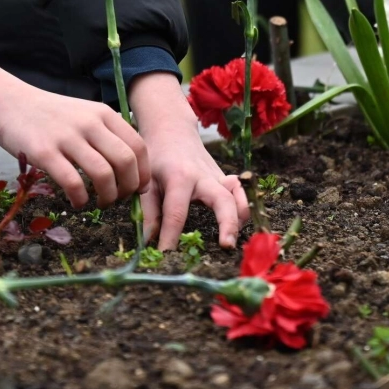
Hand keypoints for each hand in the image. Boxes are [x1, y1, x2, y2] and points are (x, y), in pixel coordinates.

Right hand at [0, 47, 148, 207]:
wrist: (9, 102)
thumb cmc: (49, 114)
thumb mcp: (84, 114)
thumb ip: (105, 134)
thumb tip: (130, 169)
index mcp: (103, 114)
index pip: (138, 146)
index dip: (143, 172)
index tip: (138, 188)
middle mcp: (90, 123)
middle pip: (126, 162)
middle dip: (128, 188)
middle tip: (120, 199)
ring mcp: (67, 137)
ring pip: (103, 174)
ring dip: (107, 197)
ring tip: (100, 203)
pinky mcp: (45, 152)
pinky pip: (73, 182)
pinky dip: (81, 199)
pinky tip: (77, 202)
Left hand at [128, 71, 248, 248]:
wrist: (172, 131)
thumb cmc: (156, 158)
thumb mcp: (146, 182)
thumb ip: (148, 213)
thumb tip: (149, 242)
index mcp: (179, 178)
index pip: (176, 213)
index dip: (171, 237)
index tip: (166, 256)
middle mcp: (203, 176)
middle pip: (222, 200)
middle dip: (227, 224)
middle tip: (226, 246)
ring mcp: (217, 176)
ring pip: (237, 195)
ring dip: (239, 217)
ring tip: (233, 239)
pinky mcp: (225, 178)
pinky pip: (239, 192)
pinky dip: (243, 206)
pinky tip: (237, 222)